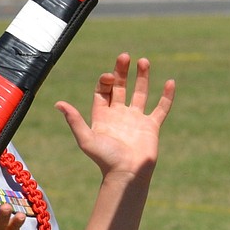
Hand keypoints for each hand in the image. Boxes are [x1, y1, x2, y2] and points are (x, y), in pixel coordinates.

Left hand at [55, 53, 174, 178]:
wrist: (127, 174)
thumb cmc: (105, 159)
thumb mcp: (86, 139)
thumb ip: (74, 120)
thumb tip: (58, 104)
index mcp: (103, 116)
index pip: (103, 90)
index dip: (106, 80)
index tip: (111, 76)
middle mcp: (119, 115)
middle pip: (120, 87)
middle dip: (122, 71)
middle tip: (124, 56)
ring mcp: (136, 119)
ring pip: (140, 93)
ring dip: (142, 77)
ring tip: (143, 61)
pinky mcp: (151, 126)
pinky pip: (161, 108)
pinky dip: (167, 96)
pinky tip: (170, 82)